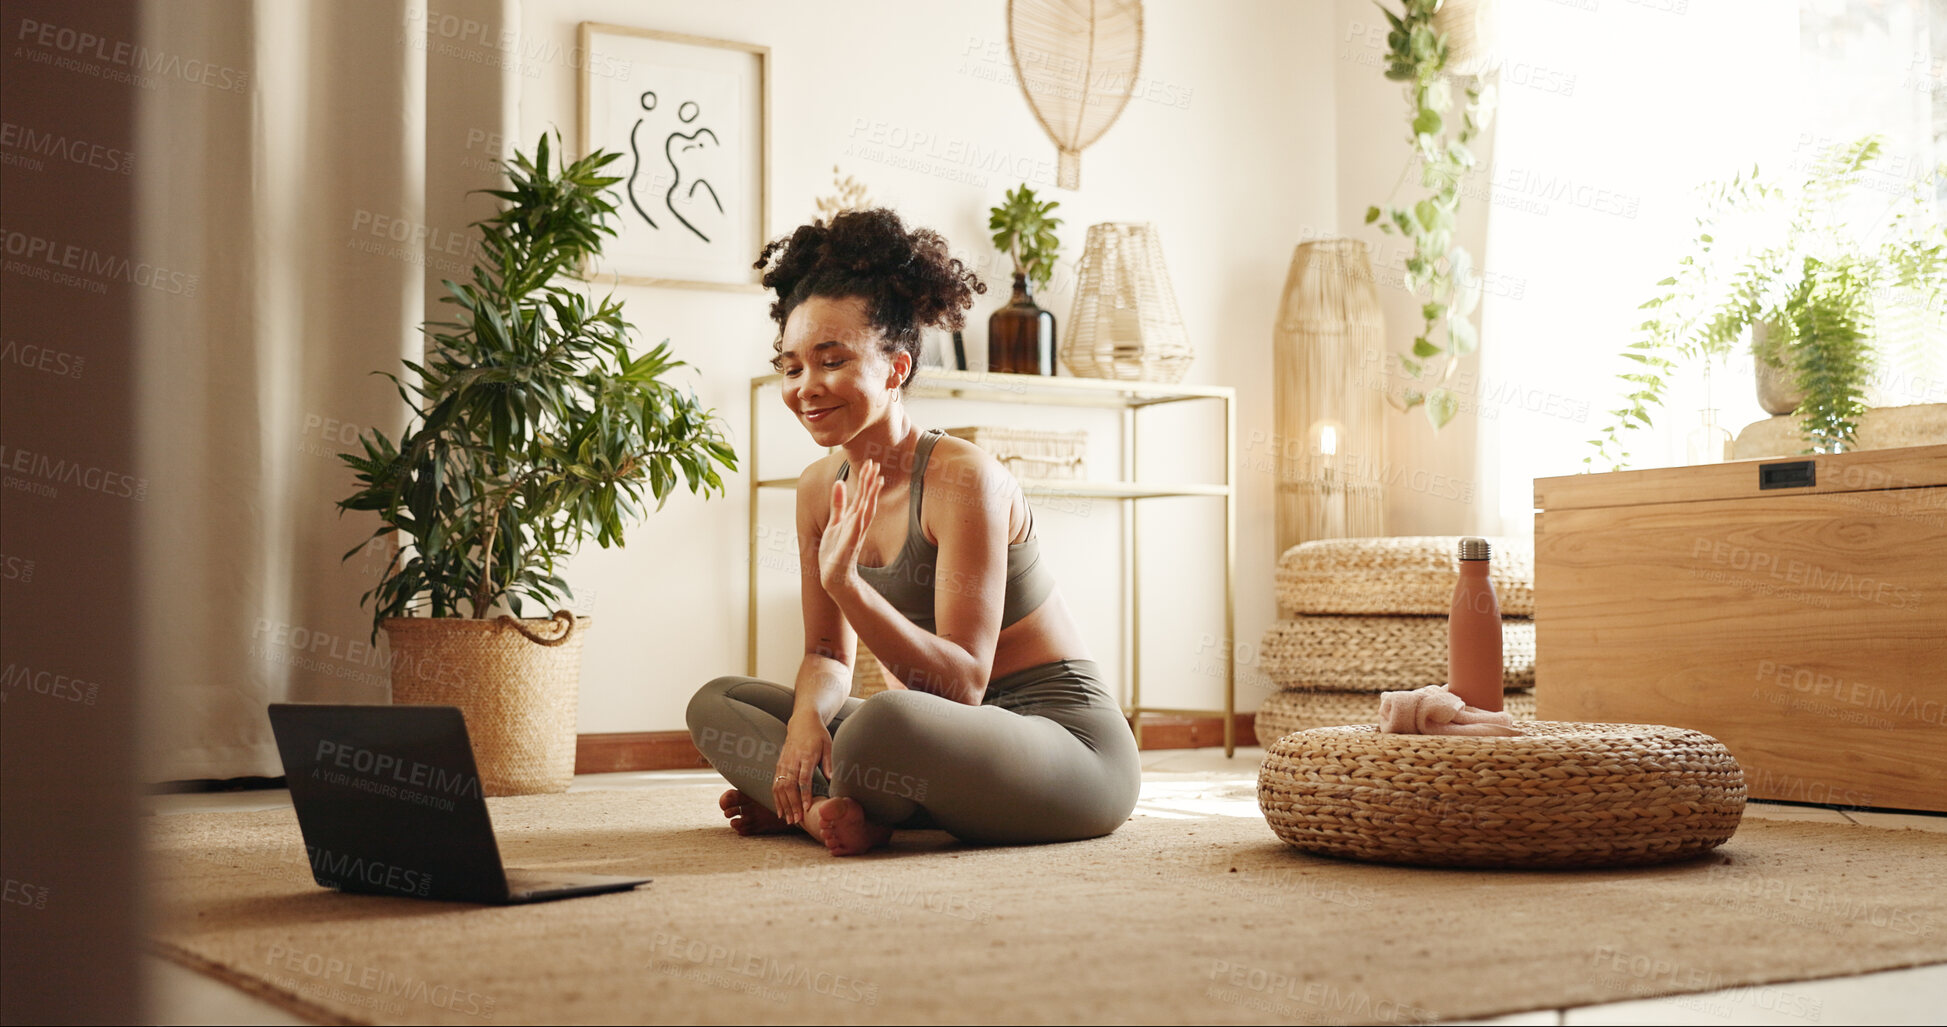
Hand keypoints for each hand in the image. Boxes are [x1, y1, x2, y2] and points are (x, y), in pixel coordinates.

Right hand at [772, 713, 833, 825]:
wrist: (802, 722)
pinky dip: (776, 799)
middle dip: (793, 804)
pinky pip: (775, 784)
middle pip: (790, 786)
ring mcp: (783, 763)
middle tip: (797, 820)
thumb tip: (832, 779)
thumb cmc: (818, 735)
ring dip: (784, 805)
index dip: (805, 794)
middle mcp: (792, 760)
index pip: (804, 778)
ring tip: (789, 820)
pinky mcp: (778, 766)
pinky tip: (780, 811)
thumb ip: (829, 762)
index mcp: (806, 755)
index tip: (807, 808)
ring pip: (780, 787)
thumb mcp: (828, 745)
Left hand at [819, 458, 882, 593]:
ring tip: (875, 482)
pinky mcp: (848, 547)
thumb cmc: (835, 551)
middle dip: (870, 483)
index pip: (862, 495)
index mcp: (854, 518)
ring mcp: (855, 535)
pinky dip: (858, 521)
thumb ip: (838, 504)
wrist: (833, 576)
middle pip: (867, 500)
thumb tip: (839, 482)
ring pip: (865, 513)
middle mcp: (858, 525)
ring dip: (870, 498)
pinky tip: (860, 510)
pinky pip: (855, 532)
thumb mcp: (834, 522)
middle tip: (875, 465)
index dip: (866, 480)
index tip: (871, 463)